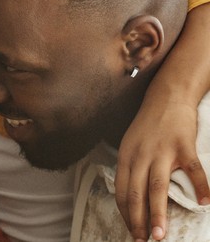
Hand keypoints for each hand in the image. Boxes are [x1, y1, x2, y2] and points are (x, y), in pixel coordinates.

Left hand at [116, 100, 208, 240]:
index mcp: (125, 157)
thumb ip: (131, 169)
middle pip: (136, 193)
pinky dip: (200, 186)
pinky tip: (204, 202)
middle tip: (143, 241)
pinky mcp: (183, 144)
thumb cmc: (148, 125)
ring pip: (157, 187)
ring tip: (160, 234)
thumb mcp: (130, 145)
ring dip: (157, 213)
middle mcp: (140, 155)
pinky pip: (193, 169)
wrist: (167, 97)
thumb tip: (131, 197)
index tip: (132, 232)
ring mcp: (162, 150)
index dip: (126, 214)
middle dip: (138, 220)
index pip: (122, 191)